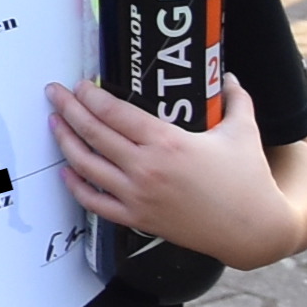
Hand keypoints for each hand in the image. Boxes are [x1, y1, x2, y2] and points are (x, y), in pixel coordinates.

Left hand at [49, 76, 299, 267]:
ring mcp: (138, 196)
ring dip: (65, 141)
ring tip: (55, 123)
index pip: (115, 112)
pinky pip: (95, 202)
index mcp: (168, 142)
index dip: (91, 96)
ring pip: (87, 165)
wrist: (252, 230)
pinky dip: (76, 186)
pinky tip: (67, 171)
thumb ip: (236, 99)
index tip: (81, 85)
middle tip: (54, 93)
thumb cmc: (248, 181)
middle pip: (94, 133)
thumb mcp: (243, 131)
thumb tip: (231, 75)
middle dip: (69, 109)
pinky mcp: (137, 219)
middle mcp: (146, 168)